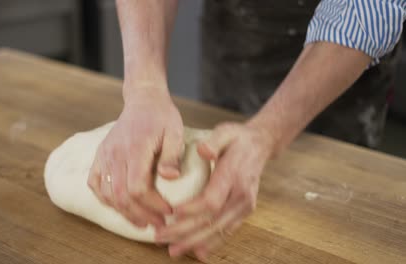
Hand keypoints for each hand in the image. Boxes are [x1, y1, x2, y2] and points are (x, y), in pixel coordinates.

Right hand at [87, 85, 183, 227]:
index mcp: (135, 148)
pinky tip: (120, 208)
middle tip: (158, 225)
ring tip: (142, 222)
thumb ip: (172, 155)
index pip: (137, 187)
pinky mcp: (100, 155)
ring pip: (106, 193)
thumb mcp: (175, 131)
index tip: (168, 211)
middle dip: (140, 215)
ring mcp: (104, 155)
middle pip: (120, 195)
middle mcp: (115, 153)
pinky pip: (95, 183)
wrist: (143, 100)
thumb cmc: (162, 117)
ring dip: (123, 212)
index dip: (152, 205)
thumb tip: (170, 177)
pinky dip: (105, 199)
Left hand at [156, 121, 275, 260]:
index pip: (211, 199)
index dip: (192, 209)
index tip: (172, 215)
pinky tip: (198, 252)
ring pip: (218, 229)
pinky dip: (212, 243)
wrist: (261, 145)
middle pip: (212, 220)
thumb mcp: (225, 131)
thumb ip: (214, 140)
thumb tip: (203, 150)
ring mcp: (245, 205)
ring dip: (195, 242)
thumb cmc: (238, 138)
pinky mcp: (244, 211)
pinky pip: (227, 231)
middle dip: (185, 233)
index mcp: (233, 176)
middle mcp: (241, 195)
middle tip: (161, 238)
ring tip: (173, 250)